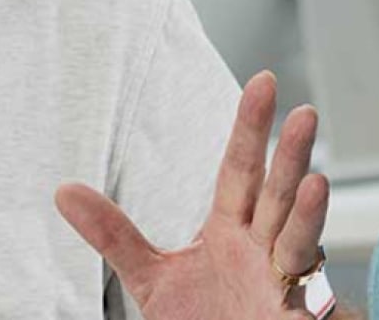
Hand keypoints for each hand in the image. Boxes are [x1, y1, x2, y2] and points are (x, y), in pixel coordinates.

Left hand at [55, 70, 328, 319]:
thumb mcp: (151, 277)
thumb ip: (113, 235)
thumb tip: (64, 191)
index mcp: (231, 231)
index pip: (240, 169)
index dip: (250, 128)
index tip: (263, 82)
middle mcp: (262, 250)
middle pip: (274, 194)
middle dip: (288, 155)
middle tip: (301, 111)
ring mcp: (282, 283)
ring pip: (297, 238)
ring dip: (306, 211)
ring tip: (315, 177)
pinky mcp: (295, 317)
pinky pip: (304, 294)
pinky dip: (307, 278)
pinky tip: (312, 260)